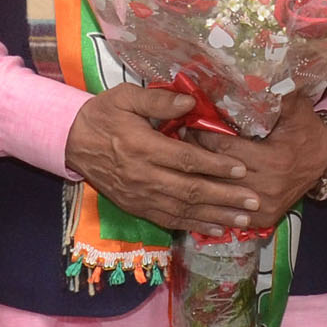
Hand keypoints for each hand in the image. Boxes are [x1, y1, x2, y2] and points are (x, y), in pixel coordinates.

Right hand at [64, 85, 274, 233]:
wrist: (72, 141)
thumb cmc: (104, 114)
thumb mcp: (126, 97)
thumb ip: (158, 101)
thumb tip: (190, 103)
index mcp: (143, 147)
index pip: (186, 160)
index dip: (216, 166)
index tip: (242, 169)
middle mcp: (143, 176)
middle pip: (190, 190)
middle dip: (225, 197)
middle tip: (255, 201)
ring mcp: (139, 195)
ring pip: (183, 210)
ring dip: (215, 216)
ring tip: (244, 220)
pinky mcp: (136, 206)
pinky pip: (168, 220)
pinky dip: (193, 226)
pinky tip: (215, 229)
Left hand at [183, 95, 326, 229]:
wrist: (325, 163)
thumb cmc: (306, 132)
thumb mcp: (296, 109)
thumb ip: (277, 93)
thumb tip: (258, 73)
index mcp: (273, 161)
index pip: (225, 149)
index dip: (203, 135)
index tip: (188, 123)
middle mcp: (266, 187)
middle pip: (216, 172)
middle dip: (195, 155)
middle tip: (177, 140)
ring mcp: (263, 207)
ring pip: (218, 194)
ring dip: (198, 178)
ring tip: (182, 161)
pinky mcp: (262, 219)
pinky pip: (228, 211)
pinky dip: (211, 200)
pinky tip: (197, 186)